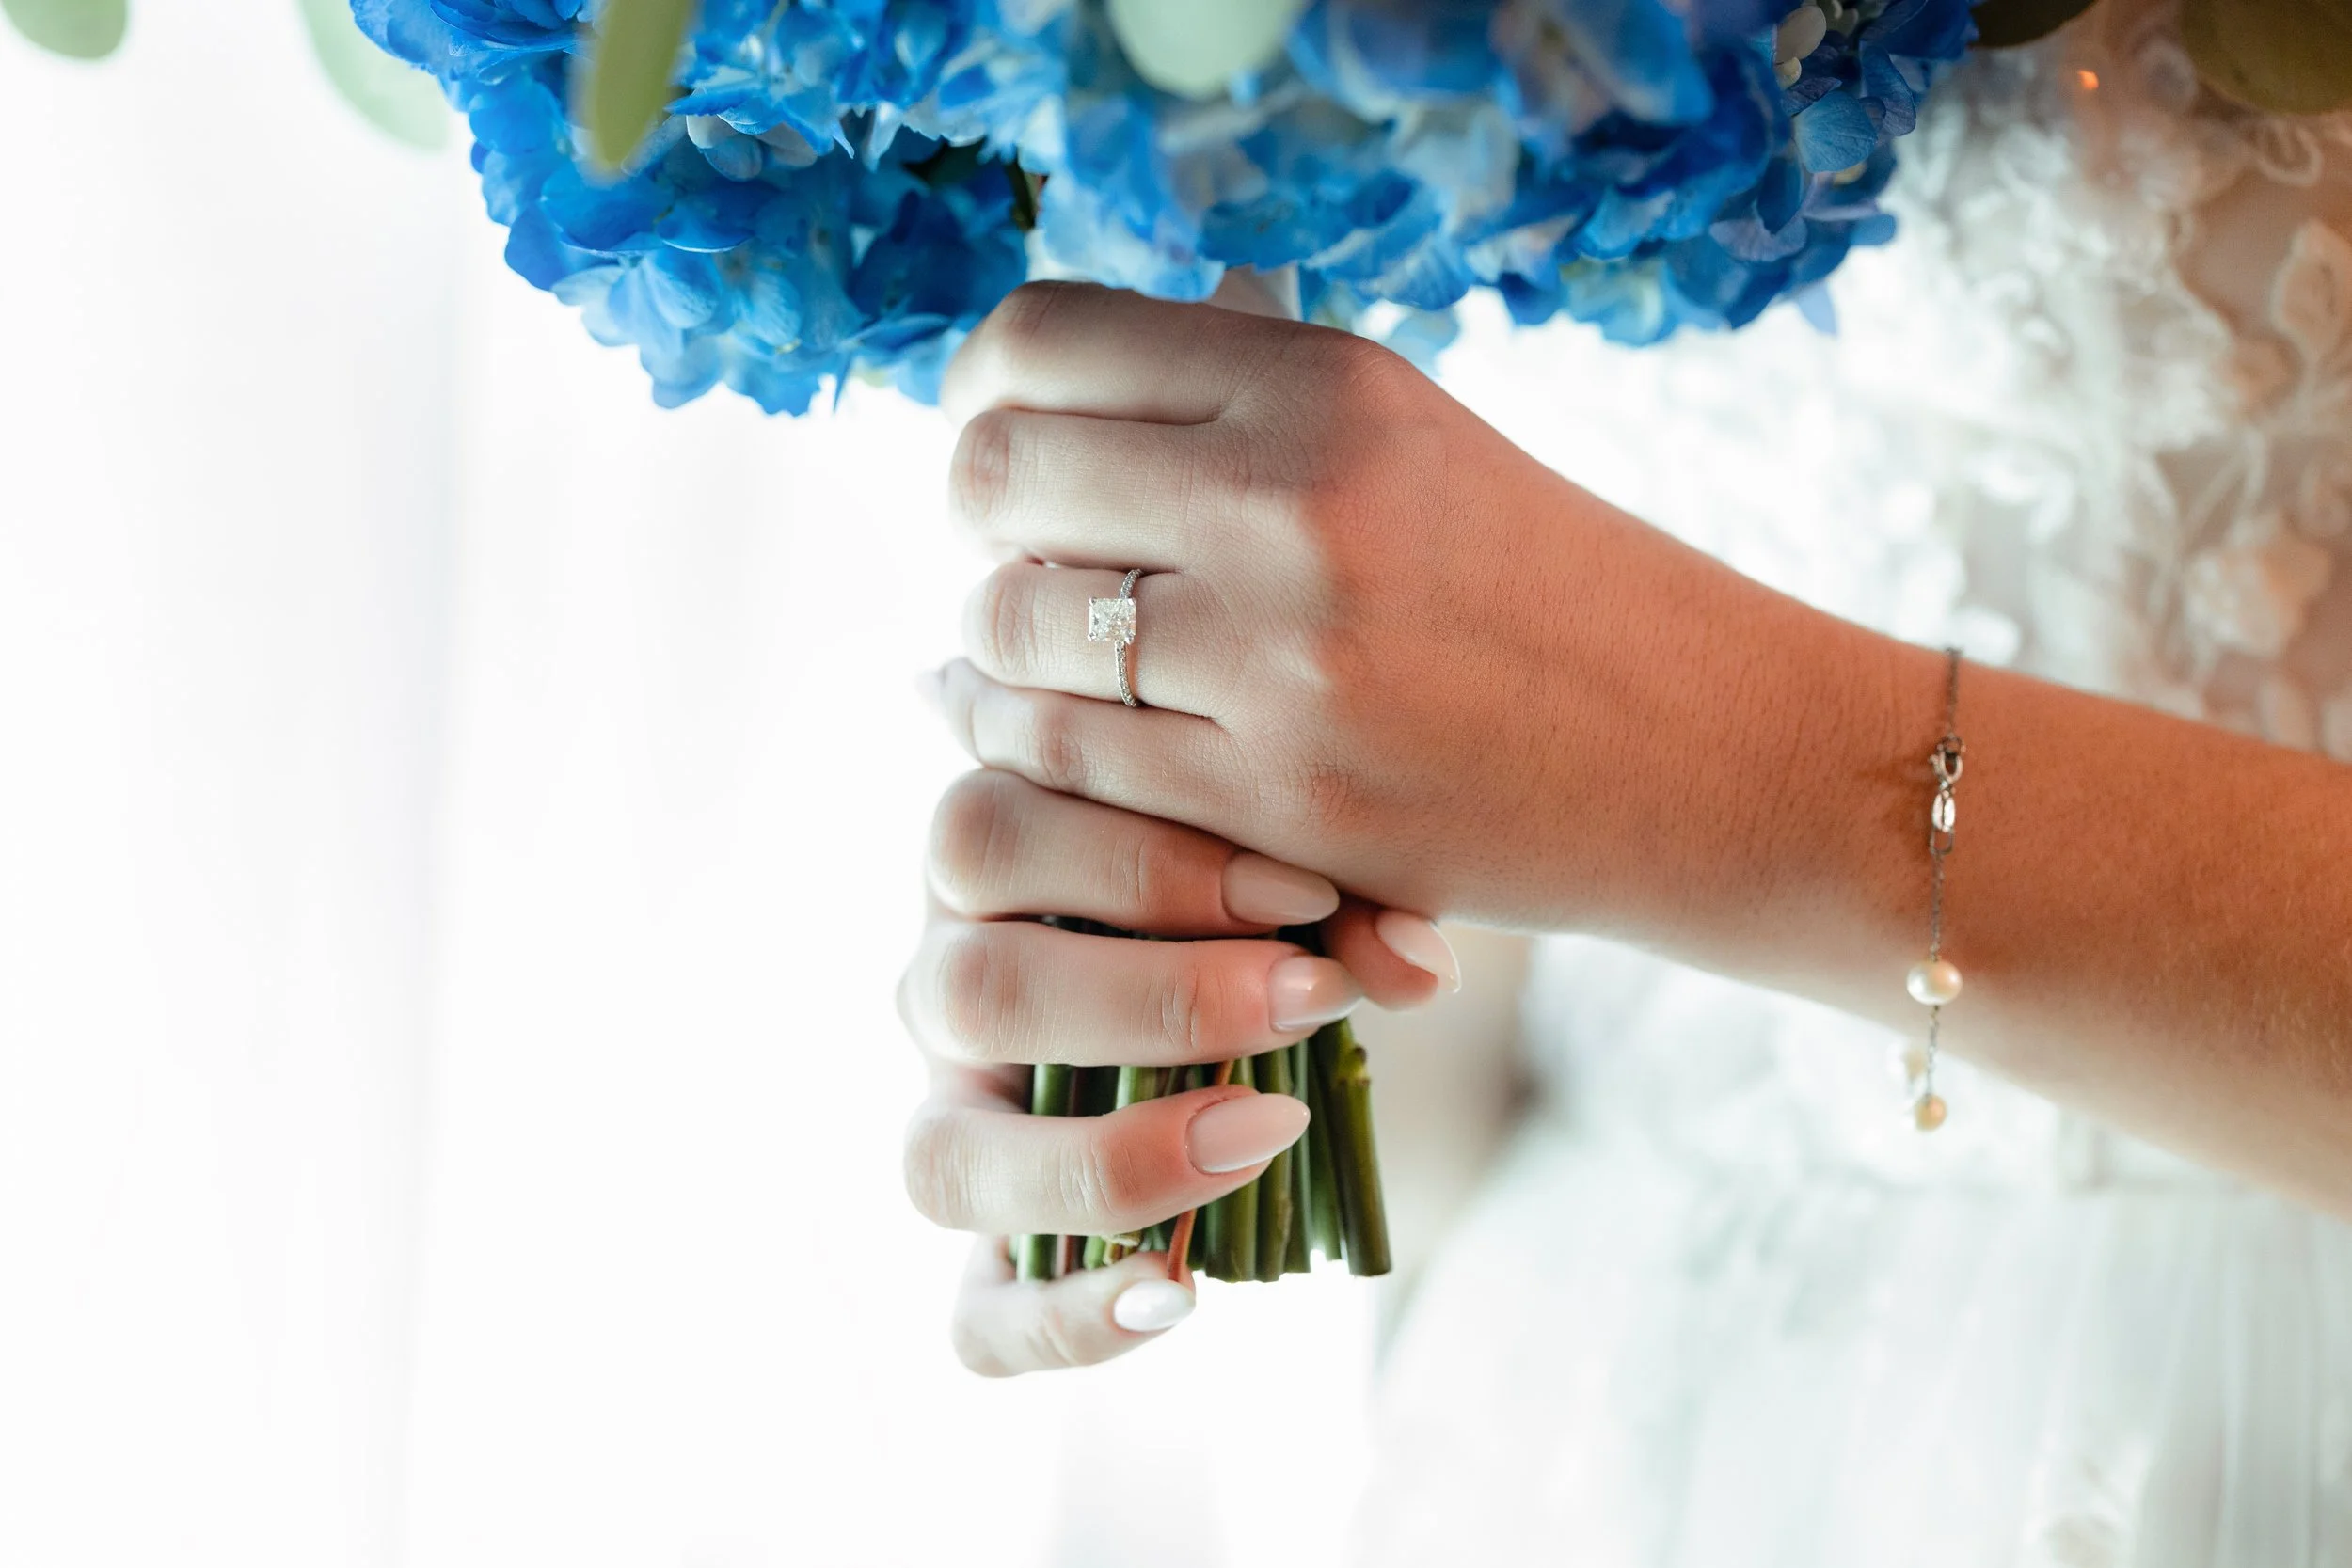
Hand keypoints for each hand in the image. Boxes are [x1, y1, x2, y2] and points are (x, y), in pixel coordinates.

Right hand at [899, 769, 1454, 1373]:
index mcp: (982, 863)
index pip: (989, 837)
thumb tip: (1417, 971)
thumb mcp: (1289, 878)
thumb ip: (1344, 901)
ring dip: (1109, 1161)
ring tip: (1260, 1136)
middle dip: (1152, 1002)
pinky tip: (1182, 1295)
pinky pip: (978, 1321)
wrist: (1258, 998)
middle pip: (966, 990)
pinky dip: (1070, 1321)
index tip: (1305, 898)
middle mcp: (938, 985)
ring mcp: (950, 1123)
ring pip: (942, 1163)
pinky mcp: (1008, 1253)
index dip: (1143, 868)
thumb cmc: (1261, 900)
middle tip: (1306, 1000)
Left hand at [928, 282, 1901, 938]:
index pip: (1039, 342)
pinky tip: (1079, 744)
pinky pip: (1069, 760)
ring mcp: (1284, 656)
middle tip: (1032, 565)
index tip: (1009, 448)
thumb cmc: (1540, 584)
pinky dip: (1046, 751)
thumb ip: (1232, 398)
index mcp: (1323, 381)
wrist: (1707, 747)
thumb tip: (1028, 393)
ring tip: (1059, 667)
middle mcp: (1293, 498)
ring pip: (1012, 631)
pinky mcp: (1283, 801)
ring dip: (1009, 654)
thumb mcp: (1403, 436)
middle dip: (987, 529)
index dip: (985, 400)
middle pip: (996, 479)